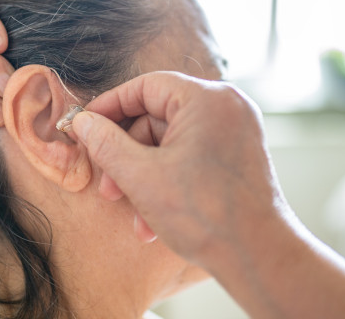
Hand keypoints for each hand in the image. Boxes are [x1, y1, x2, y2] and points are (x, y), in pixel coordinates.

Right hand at [73, 71, 344, 318]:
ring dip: (144, 176)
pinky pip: (191, 156)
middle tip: (107, 183)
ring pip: (171, 142)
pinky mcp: (237, 154)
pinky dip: (168, 181)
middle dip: (126, 155)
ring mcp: (235, 131)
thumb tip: (83, 123)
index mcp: (207, 99)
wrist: (261, 258)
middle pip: (156, 118)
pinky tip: (152, 219)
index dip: (109, 107)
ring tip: (131, 211)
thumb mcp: (141, 176)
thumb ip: (105, 144)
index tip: (85, 126)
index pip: (145, 87)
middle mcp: (226, 107)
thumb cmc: (207, 216)